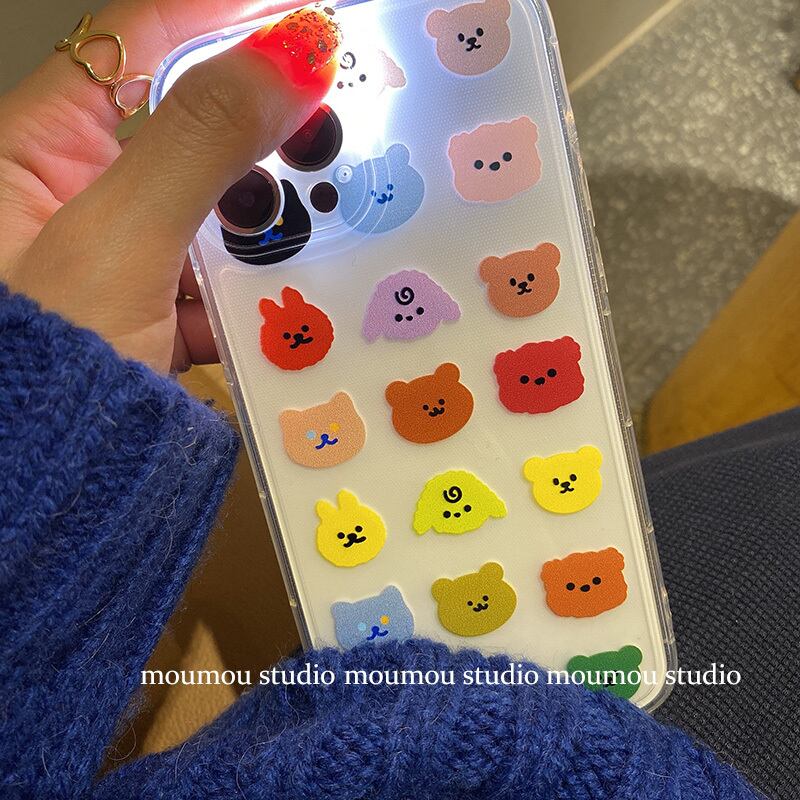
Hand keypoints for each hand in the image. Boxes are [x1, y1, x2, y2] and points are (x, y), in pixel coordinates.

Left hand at [0, 1, 339, 372]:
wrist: (47, 489)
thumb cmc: (44, 364)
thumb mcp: (120, 240)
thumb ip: (201, 143)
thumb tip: (290, 54)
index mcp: (41, 148)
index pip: (140, 45)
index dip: (222, 17)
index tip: (303, 18)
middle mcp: (83, 193)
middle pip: (192, 128)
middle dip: (265, 130)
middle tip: (336, 122)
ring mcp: (127, 255)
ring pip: (219, 208)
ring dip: (272, 219)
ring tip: (327, 219)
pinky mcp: (160, 309)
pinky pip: (223, 276)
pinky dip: (260, 288)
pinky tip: (290, 299)